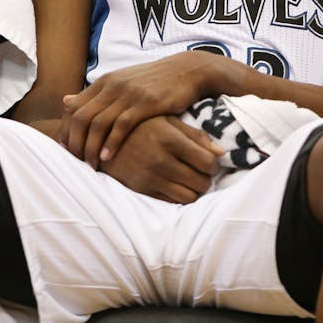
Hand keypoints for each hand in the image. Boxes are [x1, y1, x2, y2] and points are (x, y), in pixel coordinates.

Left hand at [61, 51, 222, 166]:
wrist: (188, 70)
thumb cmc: (154, 81)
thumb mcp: (122, 82)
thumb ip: (95, 94)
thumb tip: (66, 101)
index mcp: (105, 81)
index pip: (73, 107)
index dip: (66, 130)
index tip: (66, 148)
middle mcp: (112, 85)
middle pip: (80, 117)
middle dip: (74, 141)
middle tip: (75, 161)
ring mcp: (128, 93)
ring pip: (98, 123)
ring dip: (91, 146)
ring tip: (90, 164)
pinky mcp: (146, 102)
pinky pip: (121, 125)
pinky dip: (111, 143)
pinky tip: (107, 157)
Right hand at [99, 117, 223, 202]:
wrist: (100, 136)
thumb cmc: (140, 124)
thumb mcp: (166, 120)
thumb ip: (195, 135)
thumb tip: (222, 153)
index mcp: (169, 138)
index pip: (208, 162)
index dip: (214, 164)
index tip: (209, 160)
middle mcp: (160, 160)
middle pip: (201, 182)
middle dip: (206, 178)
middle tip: (200, 171)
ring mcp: (150, 177)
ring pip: (189, 197)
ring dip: (194, 190)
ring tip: (189, 179)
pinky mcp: (141, 189)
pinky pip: (171, 202)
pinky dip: (178, 196)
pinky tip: (174, 184)